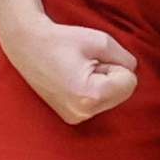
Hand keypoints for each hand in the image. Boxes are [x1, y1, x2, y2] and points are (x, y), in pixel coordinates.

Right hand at [0, 14, 138, 123]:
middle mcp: (82, 114)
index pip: (130, 81)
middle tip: (85, 64)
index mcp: (90, 96)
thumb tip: (132, 72)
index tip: (92, 59)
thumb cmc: (63, 40)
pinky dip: (94, 90)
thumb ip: (125, 58)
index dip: (116, 64)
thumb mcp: (102, 41)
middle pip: (124, 93)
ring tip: (78, 71)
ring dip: (103, 82)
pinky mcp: (71, 118)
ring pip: (113, 98)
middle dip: (112, 76)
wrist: (27, 46)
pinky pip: (100, 102)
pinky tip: (74, 80)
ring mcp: (75, 118)